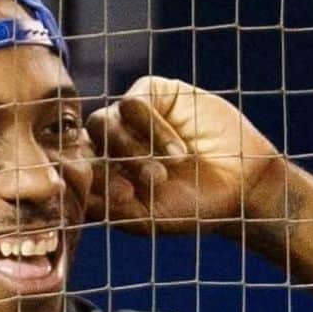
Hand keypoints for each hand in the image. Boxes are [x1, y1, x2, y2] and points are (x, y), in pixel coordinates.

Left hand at [84, 76, 281, 234]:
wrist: (241, 186)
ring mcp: (128, 118)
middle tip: (146, 187)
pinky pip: (132, 102)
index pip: (72, 169)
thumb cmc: (190, 208)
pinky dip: (152, 129)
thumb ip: (108, 207)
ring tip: (162, 174)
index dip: (87, 183)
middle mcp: (108, 144)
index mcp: (99, 172)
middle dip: (111, 169)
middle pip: (82, 145)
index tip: (122, 200)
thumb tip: (75, 191)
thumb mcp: (145, 218)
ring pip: (102, 123)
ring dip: (132, 151)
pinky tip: (176, 152)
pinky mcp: (152, 93)